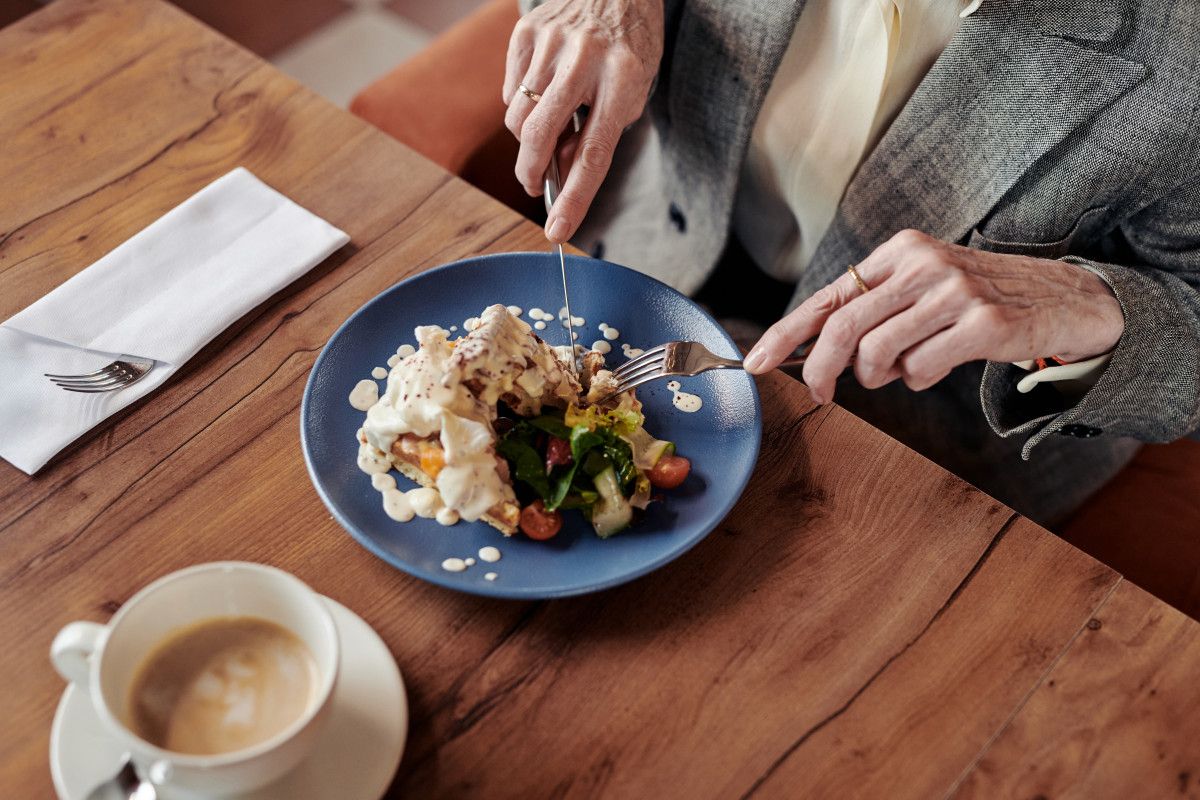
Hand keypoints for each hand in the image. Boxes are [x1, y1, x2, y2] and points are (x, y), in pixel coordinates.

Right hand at [503, 0, 662, 242]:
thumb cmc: (627, 47)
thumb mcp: (631, 93)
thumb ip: (598, 132)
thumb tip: (560, 169)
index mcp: (622, 79)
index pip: (594, 153)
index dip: (575, 198)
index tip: (556, 231)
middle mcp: (584, 59)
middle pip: (541, 136)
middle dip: (532, 173)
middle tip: (537, 185)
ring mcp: (551, 43)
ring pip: (518, 118)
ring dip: (528, 138)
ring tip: (550, 124)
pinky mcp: (527, 32)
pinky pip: (510, 90)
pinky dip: (521, 102)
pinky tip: (543, 88)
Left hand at [743, 229, 1125, 403]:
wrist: (1063, 299)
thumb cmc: (978, 299)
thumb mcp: (922, 290)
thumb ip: (873, 313)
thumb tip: (816, 354)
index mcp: (900, 251)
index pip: (828, 295)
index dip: (786, 332)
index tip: (756, 362)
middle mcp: (922, 263)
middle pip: (842, 326)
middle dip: (819, 368)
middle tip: (820, 393)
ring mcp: (954, 291)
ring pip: (877, 352)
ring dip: (880, 375)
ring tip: (903, 368)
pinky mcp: (982, 322)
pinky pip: (920, 369)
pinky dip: (918, 380)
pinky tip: (939, 365)